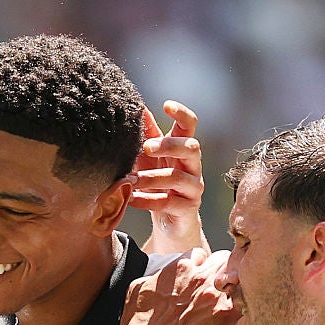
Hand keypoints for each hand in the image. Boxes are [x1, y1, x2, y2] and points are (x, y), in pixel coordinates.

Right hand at [119, 249, 236, 324]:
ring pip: (237, 277)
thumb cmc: (138, 324)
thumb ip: (157, 274)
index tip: (200, 275)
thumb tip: (161, 275)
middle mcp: (199, 277)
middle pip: (224, 260)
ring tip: (228, 299)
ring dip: (233, 287)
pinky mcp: (224, 316)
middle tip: (218, 285)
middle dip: (221, 271)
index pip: (201, 254)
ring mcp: (213, 296)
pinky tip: (234, 315)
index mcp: (180, 267)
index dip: (201, 265)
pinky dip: (241, 307)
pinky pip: (243, 302)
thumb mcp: (139, 286)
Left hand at [134, 101, 208, 253]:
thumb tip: (138, 108)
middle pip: (191, 148)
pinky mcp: (188, 208)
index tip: (166, 105)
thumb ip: (147, 134)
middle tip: (146, 147)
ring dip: (151, 178)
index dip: (182, 114)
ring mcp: (194, 187)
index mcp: (183, 148)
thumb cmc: (158, 181)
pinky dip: (147, 200)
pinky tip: (131, 199)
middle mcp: (193, 165)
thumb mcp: (150, 156)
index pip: (190, 125)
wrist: (170, 219)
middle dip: (169, 145)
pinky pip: (168, 203)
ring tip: (130, 180)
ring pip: (177, 177)